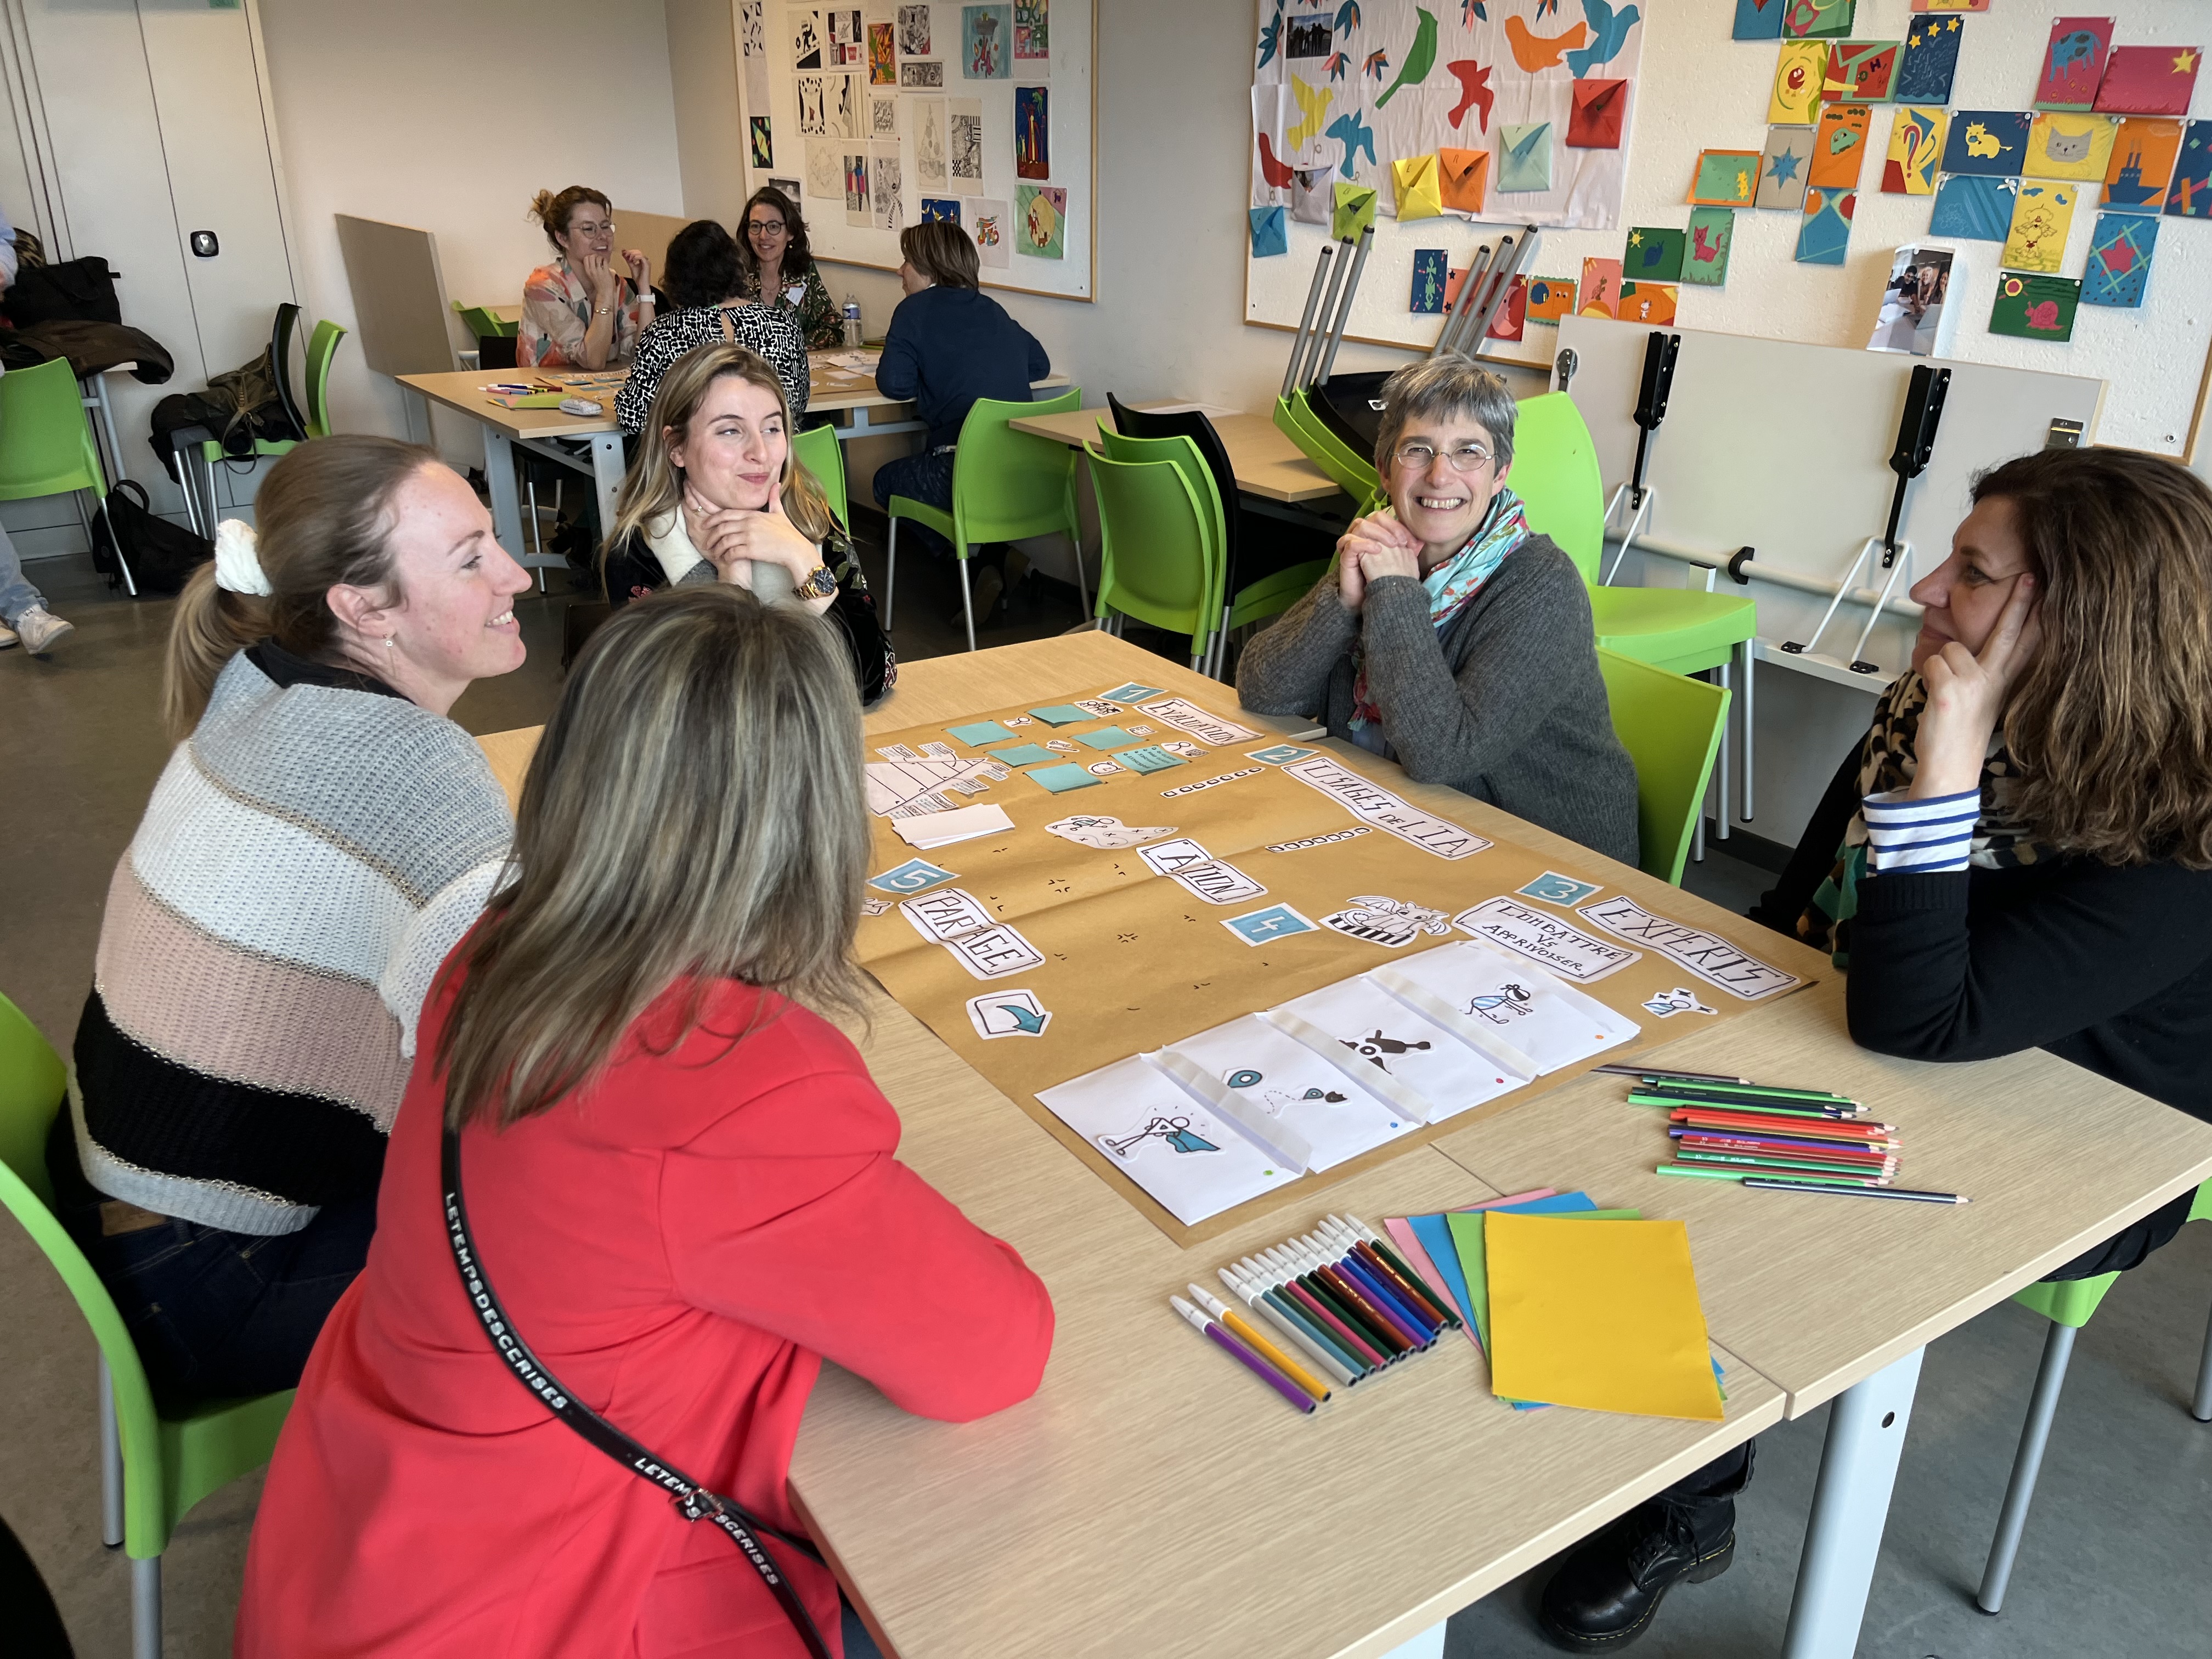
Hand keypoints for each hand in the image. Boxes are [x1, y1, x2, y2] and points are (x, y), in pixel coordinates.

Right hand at [580, 251, 618, 307]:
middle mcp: (592, 271)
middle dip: (596, 256)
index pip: (585, 258)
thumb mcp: (592, 275)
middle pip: (591, 256)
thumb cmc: (599, 283)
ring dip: (601, 258)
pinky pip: (605, 261)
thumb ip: (591, 267)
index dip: (590, 256)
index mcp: (587, 271)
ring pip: (598, 257)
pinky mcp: (605, 272)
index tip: (594, 259)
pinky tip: (606, 264)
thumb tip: (594, 258)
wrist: (605, 292)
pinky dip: (606, 261)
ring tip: (603, 262)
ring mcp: (599, 271)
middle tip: (599, 259)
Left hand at [622, 248, 651, 291]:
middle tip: (625, 255)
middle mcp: (645, 260)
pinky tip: (633, 262)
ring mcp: (647, 262)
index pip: (636, 252)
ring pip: (639, 253)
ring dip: (632, 255)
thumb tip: (623, 252)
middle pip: (638, 251)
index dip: (629, 251)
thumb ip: (628, 260)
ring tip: (629, 259)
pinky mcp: (647, 264)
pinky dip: (635, 258)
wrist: (642, 285)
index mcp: (642, 260)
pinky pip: (641, 257)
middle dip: (630, 252)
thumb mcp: (631, 266)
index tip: (623, 253)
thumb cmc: (638, 278)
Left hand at [684, 484, 835, 613]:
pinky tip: (725, 559)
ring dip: (717, 548)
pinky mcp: (751, 550)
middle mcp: (748, 524)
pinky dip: (726, 556)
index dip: (712, 519)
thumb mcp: (780, 513)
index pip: (726, 514)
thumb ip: (774, 499)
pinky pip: (732, 552)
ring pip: (725, 541)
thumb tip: (776, 484)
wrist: (796, 549)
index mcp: (752, 514)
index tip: (705, 524)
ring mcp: (749, 537)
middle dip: (711, 535)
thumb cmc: (788, 533)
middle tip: (706, 542)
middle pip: (722, 527)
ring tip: (715, 553)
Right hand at [1335, 512, 1419, 610]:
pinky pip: (1350, 542)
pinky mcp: (1346, 556)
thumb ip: (1407, 550)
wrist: (1372, 600)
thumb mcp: (1399, 563)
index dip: (1399, 526)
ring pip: (1360, 525)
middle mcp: (1363, 537)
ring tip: (1391, 545)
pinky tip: (1377, 550)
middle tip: (1401, 541)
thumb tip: (1421, 541)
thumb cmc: (1384, 581)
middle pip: (1373, 517)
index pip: (1386, 519)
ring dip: (1378, 532)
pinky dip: (1364, 543)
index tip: (1411, 542)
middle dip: (1390, 526)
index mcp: (1375, 535)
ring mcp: (1353, 545)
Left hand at [1910, 572, 2038, 798]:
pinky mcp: (1949, 688)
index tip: (2048, 592)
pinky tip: (1936, 696)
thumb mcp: (1981, 700)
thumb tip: (1966, 649)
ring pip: (1950, 648)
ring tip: (1946, 691)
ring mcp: (1973, 683)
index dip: (2037, 617)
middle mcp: (1993, 680)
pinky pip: (1931, 660)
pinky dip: (1927, 674)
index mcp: (2003, 682)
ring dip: (1941, 664)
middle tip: (2028, 577)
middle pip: (2007, 633)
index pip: (2026, 644)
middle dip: (2018, 602)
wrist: (1950, 767)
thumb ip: (1983, 674)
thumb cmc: (1961, 733)